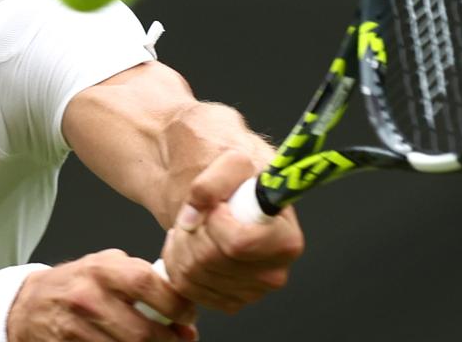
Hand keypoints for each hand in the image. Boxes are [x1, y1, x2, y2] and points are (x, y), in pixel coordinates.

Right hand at [7, 249, 197, 341]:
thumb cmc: (76, 283)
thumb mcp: (105, 266)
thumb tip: (182, 308)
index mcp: (101, 270)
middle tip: (178, 339)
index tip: (187, 315)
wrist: (29, 306)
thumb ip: (141, 277)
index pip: (148, 284)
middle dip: (170, 341)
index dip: (176, 304)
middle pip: (142, 332)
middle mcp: (87, 298)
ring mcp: (76, 329)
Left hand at [160, 150, 304, 312]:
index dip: (216, 223)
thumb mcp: (231, 161)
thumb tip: (193, 218)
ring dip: (181, 243)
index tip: (217, 206)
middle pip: (210, 259)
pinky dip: (176, 262)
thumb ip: (212, 182)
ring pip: (193, 274)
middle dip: (193, 229)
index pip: (239, 243)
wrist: (227, 191)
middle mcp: (273, 272)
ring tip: (193, 225)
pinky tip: (188, 244)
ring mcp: (250, 291)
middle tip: (198, 212)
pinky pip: (186, 288)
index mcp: (285, 239)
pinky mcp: (228, 300)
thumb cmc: (237, 177)